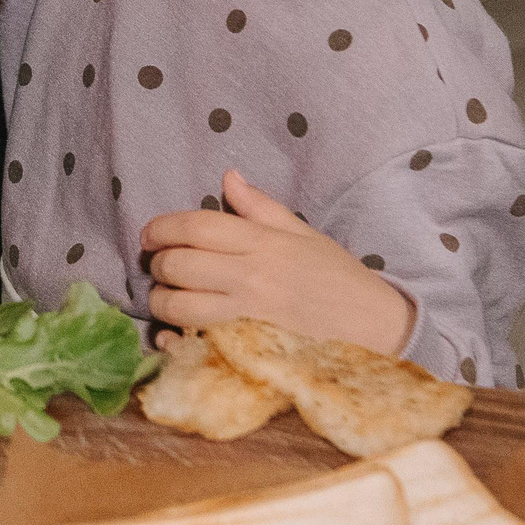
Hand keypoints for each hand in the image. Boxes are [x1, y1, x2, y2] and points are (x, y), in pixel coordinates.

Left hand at [140, 169, 412, 353]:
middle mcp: (252, 277)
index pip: (199, 227)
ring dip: (161, 301)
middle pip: (181, 265)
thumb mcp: (303, 234)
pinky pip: (197, 343)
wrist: (374, 326)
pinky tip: (171, 335)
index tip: (150, 233)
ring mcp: (248, 315)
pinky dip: (174, 340)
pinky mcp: (249, 347)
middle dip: (158, 263)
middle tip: (159, 264)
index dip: (164, 227)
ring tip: (165, 296)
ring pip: (181, 308)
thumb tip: (228, 177)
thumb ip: (261, 208)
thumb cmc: (337, 277)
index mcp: (263, 243)